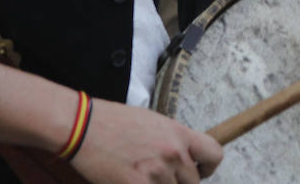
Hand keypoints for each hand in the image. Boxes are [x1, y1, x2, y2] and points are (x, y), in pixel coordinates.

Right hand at [70, 98, 221, 182]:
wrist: (85, 127)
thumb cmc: (115, 122)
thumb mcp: (154, 122)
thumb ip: (173, 140)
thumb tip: (185, 156)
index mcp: (179, 134)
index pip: (214, 154)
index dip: (209, 167)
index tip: (201, 170)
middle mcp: (173, 153)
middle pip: (193, 181)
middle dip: (179, 182)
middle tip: (161, 176)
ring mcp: (157, 172)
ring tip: (143, 175)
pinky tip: (134, 181)